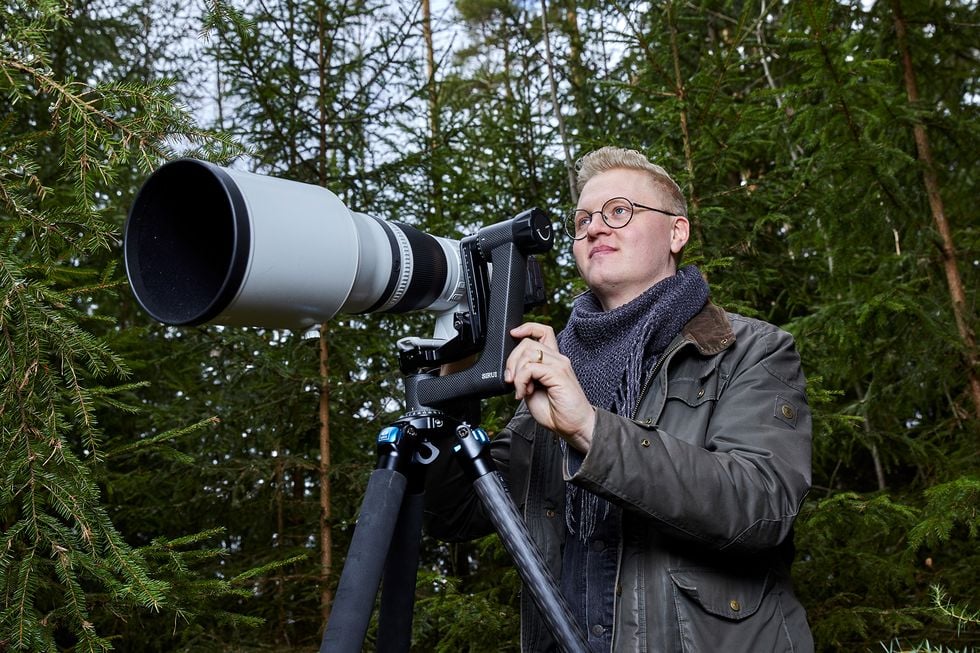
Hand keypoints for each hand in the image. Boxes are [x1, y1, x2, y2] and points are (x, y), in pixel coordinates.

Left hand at [504, 322, 595, 452]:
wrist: (575, 426)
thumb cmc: (558, 412)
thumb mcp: (533, 391)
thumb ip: (525, 377)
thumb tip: (510, 371)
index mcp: (553, 361)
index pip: (543, 331)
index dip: (527, 328)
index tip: (513, 334)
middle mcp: (558, 359)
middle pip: (528, 342)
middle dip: (511, 360)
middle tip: (510, 380)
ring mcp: (559, 365)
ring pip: (527, 353)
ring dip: (516, 372)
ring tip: (521, 389)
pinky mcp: (558, 374)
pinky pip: (530, 368)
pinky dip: (521, 381)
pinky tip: (525, 393)